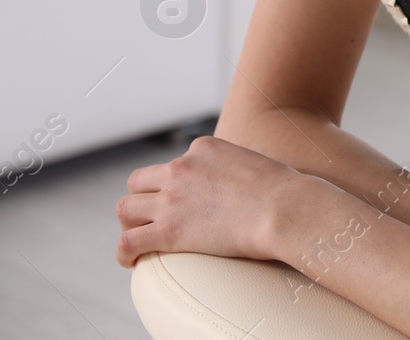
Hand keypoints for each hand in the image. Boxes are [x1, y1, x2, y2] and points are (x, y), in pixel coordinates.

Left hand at [115, 135, 317, 267]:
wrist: (286, 208)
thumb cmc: (286, 192)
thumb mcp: (257, 164)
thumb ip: (239, 169)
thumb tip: (247, 186)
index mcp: (203, 148)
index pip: (174, 163)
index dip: (173, 185)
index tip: (183, 202)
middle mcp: (181, 167)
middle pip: (138, 182)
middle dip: (142, 201)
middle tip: (152, 220)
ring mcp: (171, 198)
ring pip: (125, 209)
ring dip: (130, 225)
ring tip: (140, 240)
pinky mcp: (168, 230)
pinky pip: (128, 242)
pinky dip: (124, 253)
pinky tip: (132, 262)